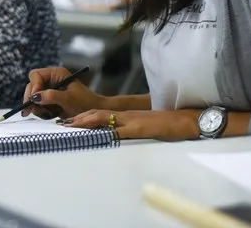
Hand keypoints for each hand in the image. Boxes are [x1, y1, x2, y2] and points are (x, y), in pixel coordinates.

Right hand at [21, 67, 103, 118]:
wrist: (94, 114)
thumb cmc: (85, 103)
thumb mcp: (68, 99)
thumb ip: (51, 96)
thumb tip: (35, 96)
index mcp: (56, 74)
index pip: (36, 75)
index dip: (34, 85)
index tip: (35, 98)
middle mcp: (51, 80)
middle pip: (32, 86)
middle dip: (31, 98)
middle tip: (29, 110)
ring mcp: (49, 91)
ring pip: (33, 97)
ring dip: (36, 107)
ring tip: (47, 114)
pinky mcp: (49, 101)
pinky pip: (38, 105)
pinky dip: (41, 112)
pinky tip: (50, 115)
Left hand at [65, 109, 199, 140]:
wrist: (189, 119)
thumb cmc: (169, 125)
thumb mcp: (146, 128)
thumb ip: (132, 130)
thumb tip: (117, 136)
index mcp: (127, 116)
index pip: (100, 114)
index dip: (83, 118)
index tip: (68, 122)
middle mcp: (126, 116)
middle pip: (96, 115)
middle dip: (77, 119)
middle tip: (61, 124)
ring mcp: (133, 121)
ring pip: (104, 119)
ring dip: (85, 122)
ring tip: (70, 126)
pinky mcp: (141, 128)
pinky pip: (121, 130)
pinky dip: (107, 132)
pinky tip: (97, 135)